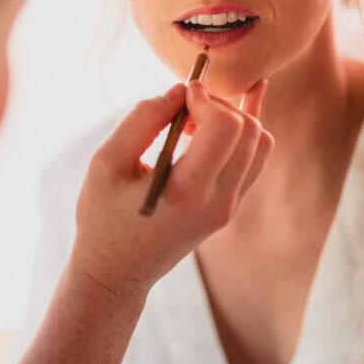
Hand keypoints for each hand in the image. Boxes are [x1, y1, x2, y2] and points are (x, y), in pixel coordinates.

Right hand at [70, 79, 272, 303]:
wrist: (116, 272)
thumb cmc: (103, 217)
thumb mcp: (106, 163)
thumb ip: (142, 120)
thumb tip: (178, 90)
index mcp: (188, 193)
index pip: (226, 128)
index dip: (206, 99)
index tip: (180, 96)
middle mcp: (219, 202)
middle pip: (249, 130)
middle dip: (219, 104)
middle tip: (183, 107)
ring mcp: (229, 207)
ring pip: (261, 142)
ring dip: (234, 117)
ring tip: (195, 118)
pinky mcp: (229, 207)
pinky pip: (255, 160)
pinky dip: (246, 132)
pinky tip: (235, 107)